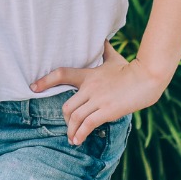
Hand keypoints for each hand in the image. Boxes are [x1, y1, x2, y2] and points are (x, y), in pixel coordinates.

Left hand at [31, 41, 167, 145]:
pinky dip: (80, 134)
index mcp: (88, 75)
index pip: (61, 74)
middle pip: (66, 106)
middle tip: (69, 126)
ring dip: (71, 130)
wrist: (147, 78)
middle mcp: (89, 88)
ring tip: (73, 138)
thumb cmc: (130, 69)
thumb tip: (103, 38)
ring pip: (75, 117)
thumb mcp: (115, 58)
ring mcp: (97, 100)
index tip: (33, 87)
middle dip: (65, 119)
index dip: (45, 81)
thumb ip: (105, 50)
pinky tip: (78, 141)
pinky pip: (87, 125)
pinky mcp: (107, 111)